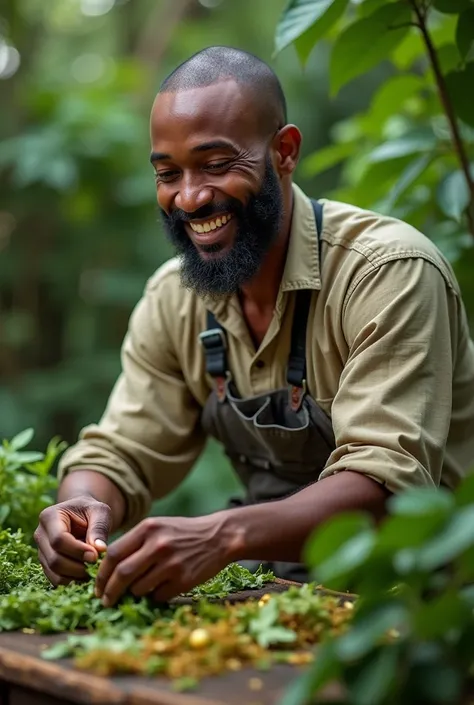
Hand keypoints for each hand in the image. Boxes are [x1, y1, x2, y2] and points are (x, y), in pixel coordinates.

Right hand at [34, 495, 111, 585]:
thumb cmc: (91, 511)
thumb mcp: (100, 512)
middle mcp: (40, 535)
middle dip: (78, 567)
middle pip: (55, 560)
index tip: (96, 555)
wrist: (82, 515)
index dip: (78, 551)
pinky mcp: (46, 564)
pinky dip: (72, 581)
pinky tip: (86, 574)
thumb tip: (100, 550)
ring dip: (76, 577)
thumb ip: (99, 528)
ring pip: (54, 573)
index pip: (59, 540)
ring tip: (93, 569)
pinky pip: (55, 580)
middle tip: (97, 565)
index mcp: (50, 517)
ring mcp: (41, 551)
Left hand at [94, 515, 227, 606]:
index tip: (97, 587)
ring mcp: (171, 563)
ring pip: (139, 588)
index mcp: (148, 529)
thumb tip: (108, 570)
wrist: (219, 536)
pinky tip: (162, 588)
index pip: (113, 554)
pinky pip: (158, 596)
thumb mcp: (158, 527)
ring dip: (135, 594)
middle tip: (105, 601)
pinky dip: (155, 596)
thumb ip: (135, 544)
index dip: (101, 574)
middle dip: (109, 591)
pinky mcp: (183, 579)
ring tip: (141, 589)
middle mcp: (158, 544)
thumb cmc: (183, 533)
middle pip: (122, 574)